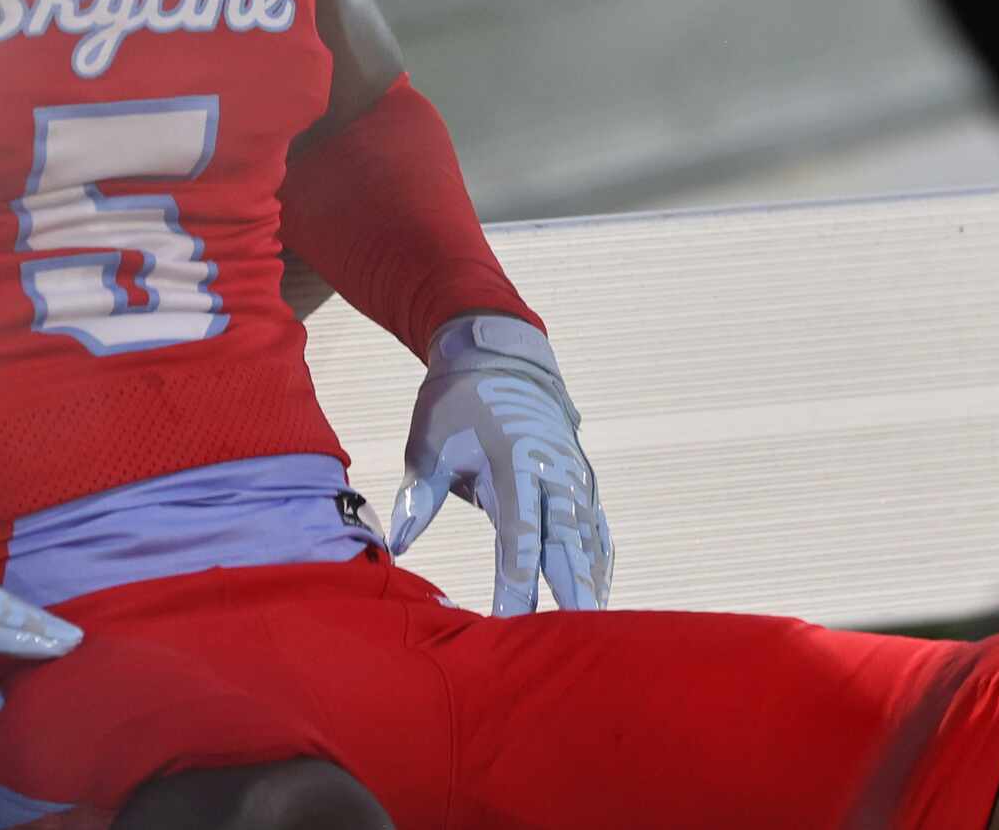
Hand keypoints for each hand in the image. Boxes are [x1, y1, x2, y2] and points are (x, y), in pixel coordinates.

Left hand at [388, 315, 612, 615]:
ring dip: (590, 585)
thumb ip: (421, 494)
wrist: (500, 356)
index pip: (519, 537)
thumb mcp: (430, 441)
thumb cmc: (457, 403)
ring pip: (589, 541)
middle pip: (567, 545)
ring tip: (591, 633)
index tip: (508, 623)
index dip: (516, 584)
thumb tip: (399, 545)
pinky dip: (599, 562)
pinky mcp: (582, 480)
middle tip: (573, 642)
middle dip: (570, 595)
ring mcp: (574, 477)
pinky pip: (597, 528)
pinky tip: (598, 596)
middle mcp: (554, 473)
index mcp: (515, 463)